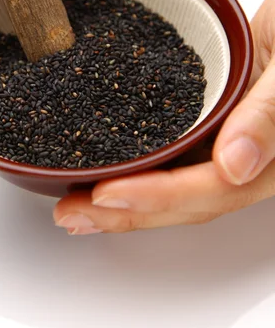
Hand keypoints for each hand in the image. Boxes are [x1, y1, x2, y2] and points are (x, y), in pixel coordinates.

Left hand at [54, 0, 274, 234]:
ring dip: (128, 197)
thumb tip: (236, 165)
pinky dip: (138, 162)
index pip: (214, 188)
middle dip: (128, 212)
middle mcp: (251, 156)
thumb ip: (270, 112)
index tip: (106, 195)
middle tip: (72, 215)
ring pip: (177, 180)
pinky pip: (173, 149)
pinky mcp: (209, 117)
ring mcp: (227, 137)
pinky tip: (107, 164)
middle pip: (188, 199)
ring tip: (77, 204)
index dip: (159, 197)